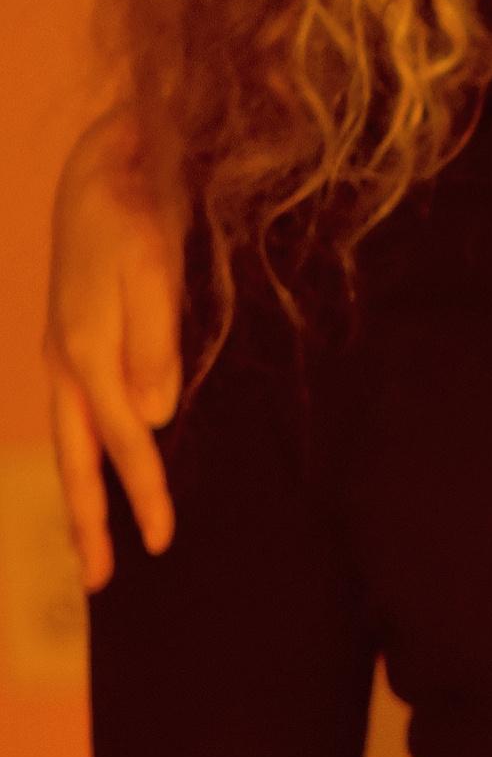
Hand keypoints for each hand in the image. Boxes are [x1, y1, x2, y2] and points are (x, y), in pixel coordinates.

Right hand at [46, 106, 181, 585]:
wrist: (103, 172)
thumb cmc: (134, 216)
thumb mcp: (152, 270)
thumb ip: (154, 343)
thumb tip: (155, 416)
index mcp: (86, 352)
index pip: (123, 442)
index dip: (142, 493)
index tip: (162, 540)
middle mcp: (66, 363)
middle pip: (75, 459)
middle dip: (87, 522)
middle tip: (98, 584)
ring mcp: (63, 357)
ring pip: (71, 445)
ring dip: (81, 500)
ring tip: (92, 553)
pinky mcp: (73, 349)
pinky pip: (78, 422)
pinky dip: (86, 461)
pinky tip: (100, 483)